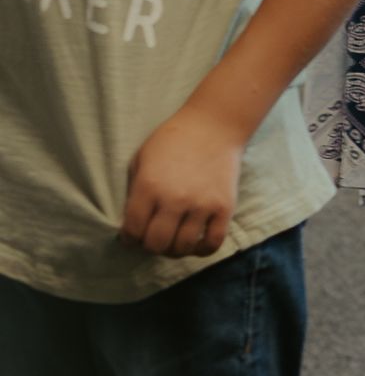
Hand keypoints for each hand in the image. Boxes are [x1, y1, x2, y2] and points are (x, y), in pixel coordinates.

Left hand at [121, 103, 245, 257]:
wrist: (215, 124)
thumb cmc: (173, 140)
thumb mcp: (142, 158)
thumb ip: (135, 190)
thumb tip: (132, 222)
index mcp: (149, 186)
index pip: (133, 230)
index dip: (128, 239)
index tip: (131, 237)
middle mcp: (175, 199)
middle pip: (156, 244)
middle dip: (149, 246)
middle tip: (152, 239)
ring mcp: (202, 205)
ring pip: (183, 247)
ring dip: (174, 250)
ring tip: (173, 241)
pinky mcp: (224, 207)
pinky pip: (213, 243)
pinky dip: (202, 250)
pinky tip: (196, 244)